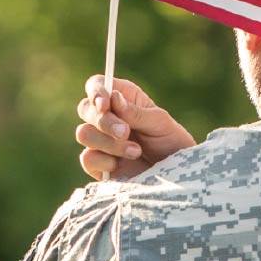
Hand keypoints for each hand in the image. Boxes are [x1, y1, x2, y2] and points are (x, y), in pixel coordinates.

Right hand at [74, 75, 196, 180]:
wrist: (176, 175)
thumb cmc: (171, 142)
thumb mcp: (160, 123)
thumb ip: (136, 112)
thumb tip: (114, 97)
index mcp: (123, 99)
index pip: (97, 85)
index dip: (96, 92)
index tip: (105, 104)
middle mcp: (107, 117)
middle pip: (85, 109)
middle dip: (104, 121)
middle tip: (126, 132)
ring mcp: (100, 141)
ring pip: (84, 133)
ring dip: (109, 143)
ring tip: (136, 151)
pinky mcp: (98, 164)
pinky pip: (87, 158)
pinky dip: (103, 161)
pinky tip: (121, 165)